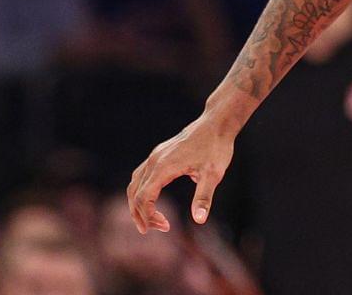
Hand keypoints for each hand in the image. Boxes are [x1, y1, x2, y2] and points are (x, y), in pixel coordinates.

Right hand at [127, 116, 235, 233]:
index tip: (165, 227)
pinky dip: (142, 190)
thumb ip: (204, 197)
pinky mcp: (160, 153)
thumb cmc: (216, 147)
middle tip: (155, 229)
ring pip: (135, 183)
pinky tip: (152, 199)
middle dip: (140, 214)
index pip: (143, 198)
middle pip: (134, 193)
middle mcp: (154, 160)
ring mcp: (155, 156)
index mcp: (163, 167)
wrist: (217, 123)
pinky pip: (142, 175)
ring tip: (149, 220)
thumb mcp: (213, 174)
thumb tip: (200, 220)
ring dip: (138, 203)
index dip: (149, 216)